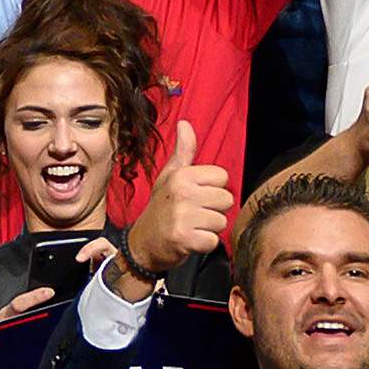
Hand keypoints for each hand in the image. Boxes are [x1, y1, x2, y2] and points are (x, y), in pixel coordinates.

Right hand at [123, 122, 232, 278]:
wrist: (142, 243)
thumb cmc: (160, 208)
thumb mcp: (169, 176)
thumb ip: (183, 152)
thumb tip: (185, 124)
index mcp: (182, 176)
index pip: (222, 177)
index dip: (212, 189)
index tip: (196, 196)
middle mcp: (182, 193)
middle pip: (226, 200)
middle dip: (214, 210)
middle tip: (194, 214)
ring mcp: (183, 217)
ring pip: (221, 221)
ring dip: (209, 228)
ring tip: (192, 226)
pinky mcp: (185, 239)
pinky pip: (213, 240)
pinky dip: (204, 244)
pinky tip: (190, 240)